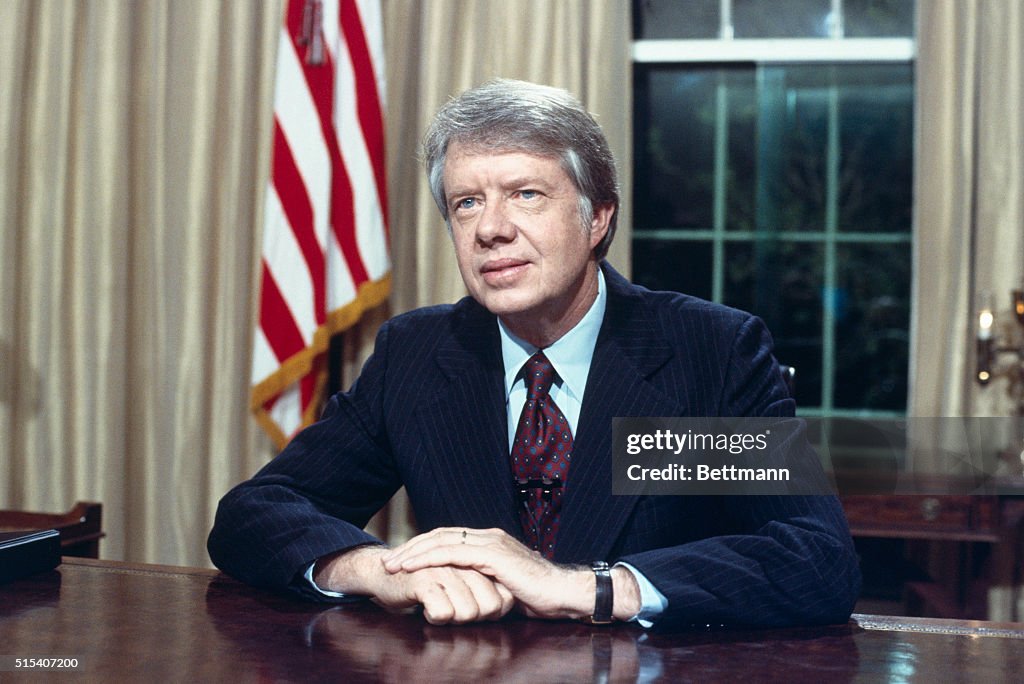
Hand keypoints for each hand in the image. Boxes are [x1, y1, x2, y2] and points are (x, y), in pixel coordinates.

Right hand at [314, 546, 514, 623]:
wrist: (384, 574)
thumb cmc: (426, 584)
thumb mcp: (460, 585)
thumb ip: (483, 589)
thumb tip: (504, 606)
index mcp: (477, 561)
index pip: (504, 598)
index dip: (493, 613)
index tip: (473, 611)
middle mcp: (465, 563)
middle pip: (490, 607)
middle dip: (475, 618)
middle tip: (453, 611)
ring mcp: (446, 569)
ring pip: (469, 612)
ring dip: (453, 619)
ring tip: (438, 608)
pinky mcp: (424, 579)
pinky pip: (443, 612)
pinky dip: (435, 618)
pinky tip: (425, 609)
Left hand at [381, 528, 595, 619]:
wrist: (563, 593)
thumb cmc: (537, 594)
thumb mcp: (502, 585)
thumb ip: (483, 580)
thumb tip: (464, 590)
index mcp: (489, 541)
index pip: (447, 538)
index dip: (422, 547)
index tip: (401, 560)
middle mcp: (488, 536)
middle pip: (439, 535)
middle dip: (411, 547)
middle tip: (387, 561)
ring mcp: (491, 543)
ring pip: (442, 541)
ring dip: (413, 553)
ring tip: (392, 565)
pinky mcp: (493, 555)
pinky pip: (453, 554)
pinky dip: (429, 559)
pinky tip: (412, 567)